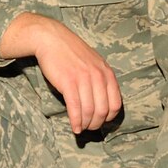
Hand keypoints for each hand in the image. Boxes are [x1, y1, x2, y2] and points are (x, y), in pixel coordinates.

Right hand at [1, 11, 121, 134]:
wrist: (51, 38)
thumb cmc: (71, 53)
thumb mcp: (93, 63)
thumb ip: (100, 79)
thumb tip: (102, 103)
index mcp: (107, 73)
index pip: (116, 104)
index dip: (109, 117)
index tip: (100, 122)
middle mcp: (98, 76)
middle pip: (103, 110)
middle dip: (96, 124)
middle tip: (89, 129)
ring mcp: (84, 79)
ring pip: (90, 111)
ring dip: (85, 125)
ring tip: (80, 129)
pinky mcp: (68, 82)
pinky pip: (75, 108)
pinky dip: (76, 121)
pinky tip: (74, 128)